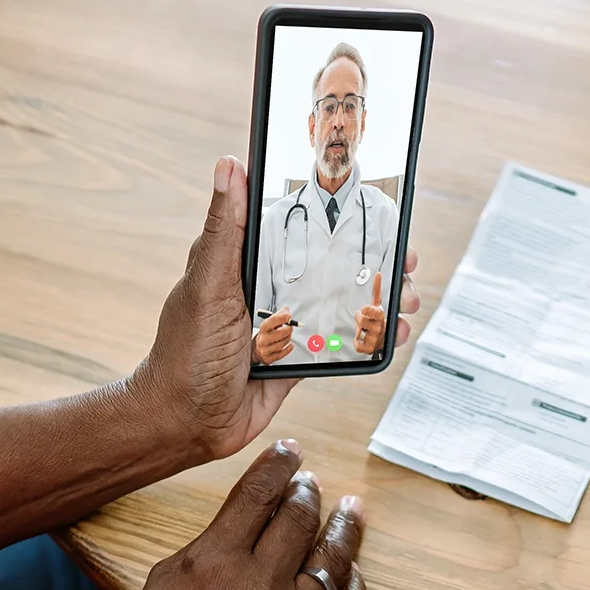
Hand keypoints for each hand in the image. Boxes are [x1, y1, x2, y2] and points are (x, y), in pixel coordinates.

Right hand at [102, 439, 370, 589]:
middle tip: (312, 484)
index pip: (258, 494)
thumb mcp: (161, 586)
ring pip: (333, 559)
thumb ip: (205, 548)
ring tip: (349, 510)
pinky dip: (356, 587)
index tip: (290, 452)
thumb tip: (238, 527)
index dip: (278, 466)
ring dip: (343, 528)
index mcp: (217, 559)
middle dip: (308, 493)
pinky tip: (353, 574)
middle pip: (300, 519)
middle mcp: (261, 583)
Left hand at [129, 158, 423, 460]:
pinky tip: (392, 333)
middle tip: (403, 259)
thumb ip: (224, 229)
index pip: (296, 225)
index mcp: (242, 261)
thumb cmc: (184, 354)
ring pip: (340, 301)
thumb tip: (229, 166)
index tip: (373, 206)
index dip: (336, 214)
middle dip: (370, 260)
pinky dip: (368, 338)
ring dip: (376, 299)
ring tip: (406, 297)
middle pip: (327, 263)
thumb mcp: (208, 284)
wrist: (184, 423)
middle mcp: (265, 288)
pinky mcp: (295, 359)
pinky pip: (339, 342)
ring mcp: (283, 324)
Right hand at [254, 306, 295, 364]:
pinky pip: (282, 354)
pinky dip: (288, 349)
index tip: (288, 315)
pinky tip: (290, 345)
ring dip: (288, 338)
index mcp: (262, 329)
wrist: (256, 349)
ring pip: (282, 344)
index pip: (271, 321)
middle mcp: (263, 340)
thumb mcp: (269, 324)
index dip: (281, 318)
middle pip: (279, 334)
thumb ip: (278, 316)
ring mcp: (265, 350)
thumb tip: (287, 310)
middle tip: (290, 327)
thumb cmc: (265, 335)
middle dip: (288, 329)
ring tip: (287, 336)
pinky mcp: (269, 358)